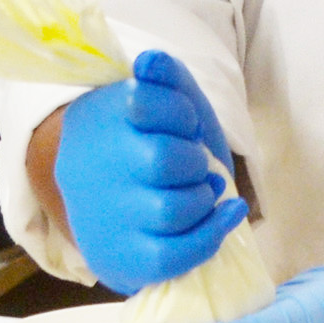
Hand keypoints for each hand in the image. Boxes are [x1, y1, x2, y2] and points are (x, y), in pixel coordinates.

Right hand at [54, 49, 246, 293]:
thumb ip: (165, 77)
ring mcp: (106, 220)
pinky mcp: (121, 260)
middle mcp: (95, 171)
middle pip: (163, 160)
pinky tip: (228, 212)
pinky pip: (174, 256)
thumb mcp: (159, 101)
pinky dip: (212, 234)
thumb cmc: (146, 141)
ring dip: (203, 197)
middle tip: (194, 162)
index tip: (185, 122)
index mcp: (100, 122)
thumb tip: (151, 61)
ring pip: (172, 210)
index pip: (146, 102)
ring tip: (202, 189)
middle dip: (194, 160)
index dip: (181, 112)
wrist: (108, 199)